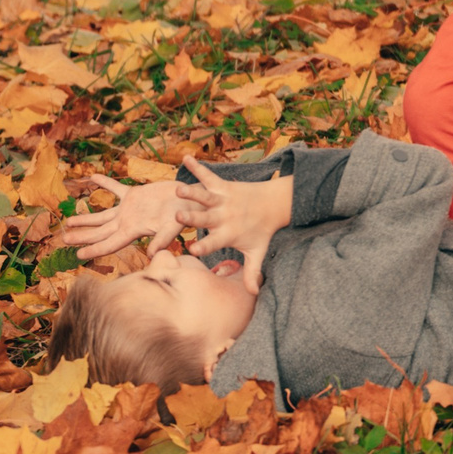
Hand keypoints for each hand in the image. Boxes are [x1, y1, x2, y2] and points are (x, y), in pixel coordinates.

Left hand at [61, 173, 197, 260]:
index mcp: (134, 231)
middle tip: (63, 239)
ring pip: (103, 216)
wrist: (192, 199)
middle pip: (100, 232)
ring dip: (86, 218)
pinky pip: (115, 188)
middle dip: (82, 236)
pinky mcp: (135, 194)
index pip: (109, 244)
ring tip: (69, 221)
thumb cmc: (185, 214)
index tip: (77, 254)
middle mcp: (128, 222)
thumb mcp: (173, 227)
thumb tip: (153, 255)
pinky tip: (92, 178)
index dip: (94, 249)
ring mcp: (129, 209)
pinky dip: (104, 183)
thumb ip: (163, 240)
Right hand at [181, 162, 295, 294]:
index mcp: (228, 234)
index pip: (213, 243)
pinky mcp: (223, 186)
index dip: (203, 247)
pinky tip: (185, 158)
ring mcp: (223, 200)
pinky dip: (197, 167)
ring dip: (191, 193)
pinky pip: (208, 175)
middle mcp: (223, 217)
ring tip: (177, 188)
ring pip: (204, 196)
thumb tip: (254, 296)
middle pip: (205, 219)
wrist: (275, 203)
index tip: (190, 251)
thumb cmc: (262, 230)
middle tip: (177, 217)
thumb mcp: (257, 252)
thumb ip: (251, 273)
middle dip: (191, 219)